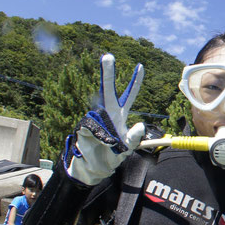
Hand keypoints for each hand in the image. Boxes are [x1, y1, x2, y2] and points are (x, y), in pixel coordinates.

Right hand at [64, 54, 145, 185]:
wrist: (93, 168)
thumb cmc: (111, 154)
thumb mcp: (127, 148)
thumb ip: (134, 138)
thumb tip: (140, 124)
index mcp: (119, 114)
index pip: (128, 95)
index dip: (135, 82)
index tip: (140, 66)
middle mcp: (106, 113)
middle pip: (107, 91)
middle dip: (107, 74)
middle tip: (108, 56)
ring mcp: (93, 119)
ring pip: (101, 117)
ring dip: (108, 134)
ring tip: (110, 145)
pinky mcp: (83, 127)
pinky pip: (93, 127)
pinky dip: (100, 136)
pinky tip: (101, 142)